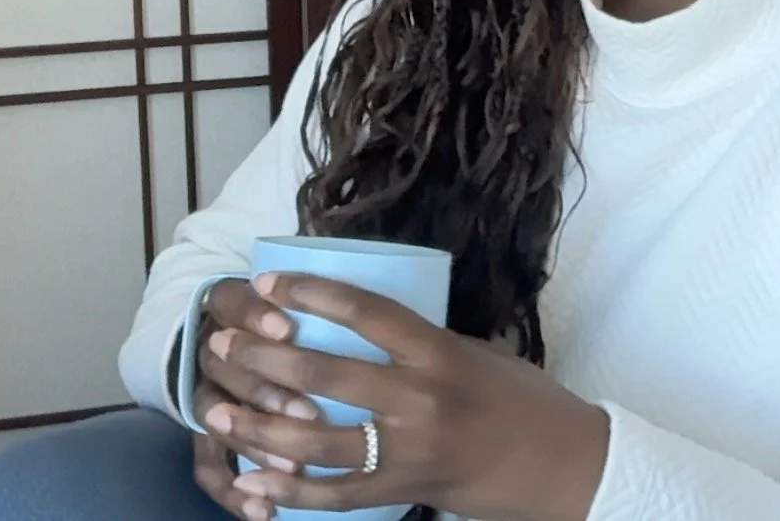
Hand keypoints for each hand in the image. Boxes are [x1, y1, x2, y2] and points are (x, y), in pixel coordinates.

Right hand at [190, 279, 318, 517]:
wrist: (230, 344)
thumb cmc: (300, 321)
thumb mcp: (311, 305)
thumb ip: (337, 308)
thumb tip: (386, 319)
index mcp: (233, 305)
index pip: (231, 301)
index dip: (254, 315)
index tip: (286, 329)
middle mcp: (213, 345)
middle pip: (221, 364)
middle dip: (264, 388)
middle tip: (307, 413)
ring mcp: (207, 391)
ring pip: (215, 416)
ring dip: (256, 441)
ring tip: (293, 467)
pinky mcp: (209, 433)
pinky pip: (206, 466)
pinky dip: (231, 492)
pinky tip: (261, 513)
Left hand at [202, 272, 610, 520]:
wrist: (561, 466)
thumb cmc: (521, 399)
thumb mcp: (473, 352)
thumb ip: (417, 343)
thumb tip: (358, 324)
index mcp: (437, 352)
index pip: (364, 312)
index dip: (310, 294)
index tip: (267, 282)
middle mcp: (419, 399)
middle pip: (323, 374)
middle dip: (262, 358)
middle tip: (223, 343)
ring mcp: (409, 450)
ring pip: (315, 440)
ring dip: (258, 427)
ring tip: (218, 413)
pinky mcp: (405, 490)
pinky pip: (336, 497)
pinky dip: (289, 493)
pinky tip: (251, 483)